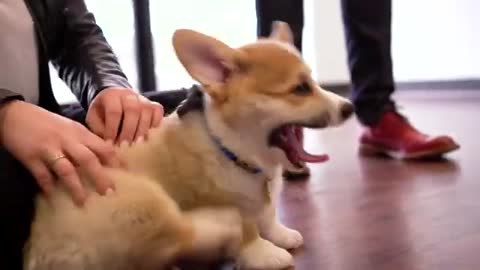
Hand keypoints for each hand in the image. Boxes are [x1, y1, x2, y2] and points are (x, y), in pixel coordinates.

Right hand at [0, 101, 120, 205]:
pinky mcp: (31, 157)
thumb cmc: (47, 123)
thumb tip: (105, 159)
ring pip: (66, 169)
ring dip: (76, 187)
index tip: (126, 174)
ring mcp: (49, 149)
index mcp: (79, 133)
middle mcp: (67, 140)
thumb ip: (85, 142)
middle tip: (110, 192)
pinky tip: (53, 197)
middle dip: (100, 177)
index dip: (115, 161)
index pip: (102, 147)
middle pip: (88, 159)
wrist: (15, 114)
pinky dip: (48, 187)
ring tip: (83, 202)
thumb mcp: (70, 128)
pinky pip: (42, 175)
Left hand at [86, 88, 163, 143]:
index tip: (110, 143)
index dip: (112, 129)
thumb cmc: (102, 112)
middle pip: (133, 109)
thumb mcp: (94, 119)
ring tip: (137, 144)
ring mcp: (142, 98)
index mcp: (111, 95)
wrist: (113, 98)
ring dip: (143, 129)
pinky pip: (158, 111)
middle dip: (129, 130)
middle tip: (125, 145)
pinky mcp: (152, 104)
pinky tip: (149, 135)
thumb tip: (111, 145)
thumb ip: (100, 130)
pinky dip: (156, 123)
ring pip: (147, 110)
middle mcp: (128, 94)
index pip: (114, 111)